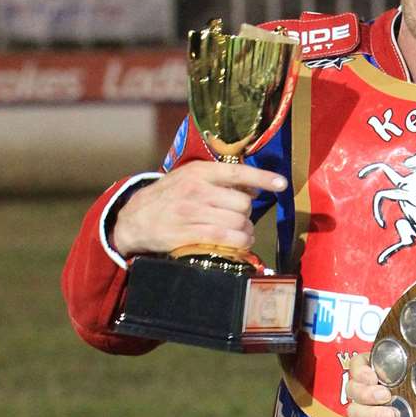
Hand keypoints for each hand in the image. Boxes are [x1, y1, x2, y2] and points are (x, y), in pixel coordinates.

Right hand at [111, 160, 286, 257]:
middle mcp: (196, 190)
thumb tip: (252, 185)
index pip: (237, 172)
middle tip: (243, 219)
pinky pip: (225, 239)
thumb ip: (218, 180)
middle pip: (243, 203)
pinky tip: (240, 244)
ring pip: (238, 222)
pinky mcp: (188, 235)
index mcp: (198, 172)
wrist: (134, 219)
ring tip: (243, 234)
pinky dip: (239, 244)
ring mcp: (191, 213)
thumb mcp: (188, 178)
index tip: (282, 183)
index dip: (263, 177)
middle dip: (248, 214)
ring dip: (247, 232)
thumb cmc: (168, 198)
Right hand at [345, 355, 395, 416]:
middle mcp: (365, 388)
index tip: (373, 377)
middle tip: (385, 396)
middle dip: (367, 394)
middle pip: (352, 389)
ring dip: (370, 414)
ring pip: (354, 411)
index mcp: (374, 368)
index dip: (361, 372)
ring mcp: (366, 410)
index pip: (357, 365)